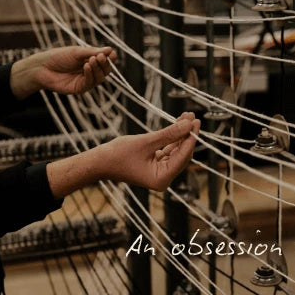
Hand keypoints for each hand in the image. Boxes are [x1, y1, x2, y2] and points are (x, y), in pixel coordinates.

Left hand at [11, 46, 116, 98]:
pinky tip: (86, 67)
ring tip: (92, 60)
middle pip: (105, 70)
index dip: (110, 58)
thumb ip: (93, 52)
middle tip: (101, 57)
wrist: (42, 67)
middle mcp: (90, 71)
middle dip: (105, 64)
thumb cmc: (58, 57)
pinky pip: (90, 83)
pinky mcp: (80, 88)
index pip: (105, 61)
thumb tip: (110, 50)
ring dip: (98, 69)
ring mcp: (85, 80)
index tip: (112, 54)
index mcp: (90, 60)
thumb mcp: (77, 52)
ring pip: (100, 77)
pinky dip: (90, 74)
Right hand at [46, 113, 200, 197]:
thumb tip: (189, 124)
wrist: (98, 162)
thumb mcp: (146, 142)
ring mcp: (159, 172)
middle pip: (181, 153)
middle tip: (193, 117)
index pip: (182, 156)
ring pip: (176, 150)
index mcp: (161, 179)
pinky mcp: (155, 165)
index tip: (196, 122)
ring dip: (180, 134)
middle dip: (187, 134)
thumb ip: (170, 133)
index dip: (190, 138)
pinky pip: (168, 149)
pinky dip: (172, 137)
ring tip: (187, 116)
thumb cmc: (118, 155)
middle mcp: (163, 178)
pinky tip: (178, 123)